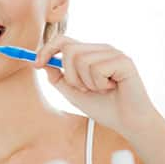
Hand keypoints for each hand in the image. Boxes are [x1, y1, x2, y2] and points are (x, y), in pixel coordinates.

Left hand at [34, 36, 159, 140]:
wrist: (127, 122)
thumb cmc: (104, 107)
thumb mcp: (73, 93)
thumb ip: (59, 78)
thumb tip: (44, 63)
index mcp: (90, 53)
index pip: (63, 40)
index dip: (47, 49)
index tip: (36, 64)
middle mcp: (101, 49)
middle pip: (69, 50)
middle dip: (71, 75)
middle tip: (85, 89)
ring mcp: (113, 53)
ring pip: (81, 60)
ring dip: (87, 82)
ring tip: (101, 89)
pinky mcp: (124, 61)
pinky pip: (97, 68)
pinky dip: (100, 84)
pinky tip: (112, 88)